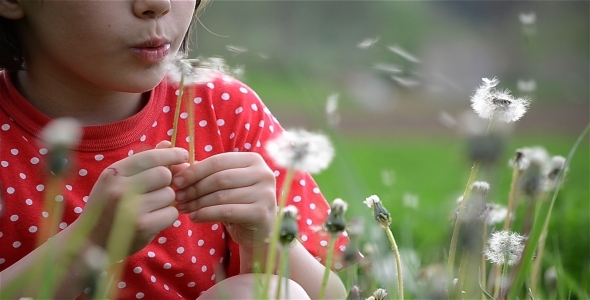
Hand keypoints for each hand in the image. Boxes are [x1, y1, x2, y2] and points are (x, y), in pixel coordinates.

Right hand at [80, 143, 188, 257]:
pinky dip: (167, 216)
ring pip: (170, 195)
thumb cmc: (108, 206)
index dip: (171, 154)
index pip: (150, 157)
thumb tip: (166, 144)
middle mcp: (120, 189)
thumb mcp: (118, 180)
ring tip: (150, 208)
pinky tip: (153, 219)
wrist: (91, 242)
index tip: (182, 155)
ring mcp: (131, 209)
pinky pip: (172, 213)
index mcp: (113, 173)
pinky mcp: (142, 227)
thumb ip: (143, 162)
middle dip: (167, 182)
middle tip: (158, 190)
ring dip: (166, 201)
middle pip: (164, 175)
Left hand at [173, 152, 276, 248]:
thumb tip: (174, 167)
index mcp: (254, 160)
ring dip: (198, 203)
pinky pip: (227, 212)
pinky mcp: (262, 213)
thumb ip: (201, 174)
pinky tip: (194, 218)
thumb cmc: (237, 204)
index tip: (176, 181)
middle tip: (178, 197)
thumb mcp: (221, 186)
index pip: (218, 161)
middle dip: (195, 188)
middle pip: (220, 178)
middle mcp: (264, 174)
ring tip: (183, 208)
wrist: (257, 232)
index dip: (195, 171)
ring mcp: (265, 194)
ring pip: (222, 196)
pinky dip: (207, 214)